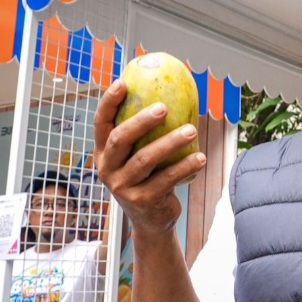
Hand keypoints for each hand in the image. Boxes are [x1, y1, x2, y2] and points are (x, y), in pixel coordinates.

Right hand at [93, 79, 205, 234]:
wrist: (151, 218)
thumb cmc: (149, 176)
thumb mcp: (140, 154)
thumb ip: (146, 131)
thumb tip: (171, 91)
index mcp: (103, 152)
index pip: (100, 123)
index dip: (108, 102)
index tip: (122, 83)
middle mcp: (107, 168)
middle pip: (120, 139)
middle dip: (141, 121)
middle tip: (163, 107)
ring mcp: (122, 186)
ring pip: (145, 159)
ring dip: (171, 142)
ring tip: (192, 129)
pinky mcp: (142, 201)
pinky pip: (166, 179)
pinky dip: (185, 166)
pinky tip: (201, 157)